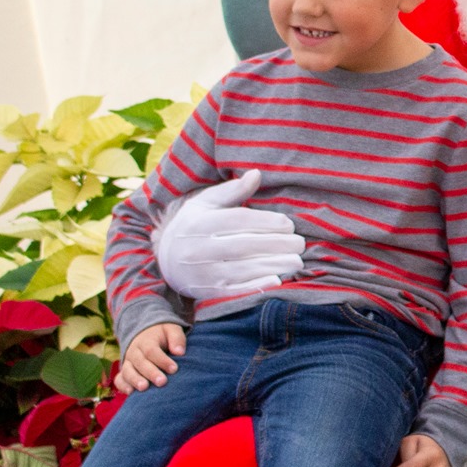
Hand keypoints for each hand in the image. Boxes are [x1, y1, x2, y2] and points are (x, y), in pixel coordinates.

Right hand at [118, 324, 186, 391]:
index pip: (152, 351)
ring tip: (144, 388)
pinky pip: (119, 380)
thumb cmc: (163, 335)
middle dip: (151, 373)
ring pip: (128, 372)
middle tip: (162, 382)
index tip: (174, 369)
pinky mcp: (124, 373)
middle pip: (140, 363)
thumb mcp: (171, 330)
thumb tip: (180, 352)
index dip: (162, 360)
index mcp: (145, 341)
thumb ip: (176, 338)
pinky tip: (130, 393)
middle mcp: (134, 353)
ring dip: (135, 380)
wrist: (146, 335)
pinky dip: (123, 386)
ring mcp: (127, 363)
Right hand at [154, 170, 303, 298]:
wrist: (166, 261)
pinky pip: (234, 291)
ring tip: (296, 261)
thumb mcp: (206, 203)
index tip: (289, 224)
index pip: (237, 221)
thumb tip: (257, 174)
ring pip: (241, 269)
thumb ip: (232, 190)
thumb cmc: (195, 226)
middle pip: (242, 245)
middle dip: (275, 244)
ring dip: (272, 266)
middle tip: (300, 243)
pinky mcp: (208, 293)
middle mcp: (198, 248)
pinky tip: (277, 282)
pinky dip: (256, 287)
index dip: (266, 221)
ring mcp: (202, 273)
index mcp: (200, 223)